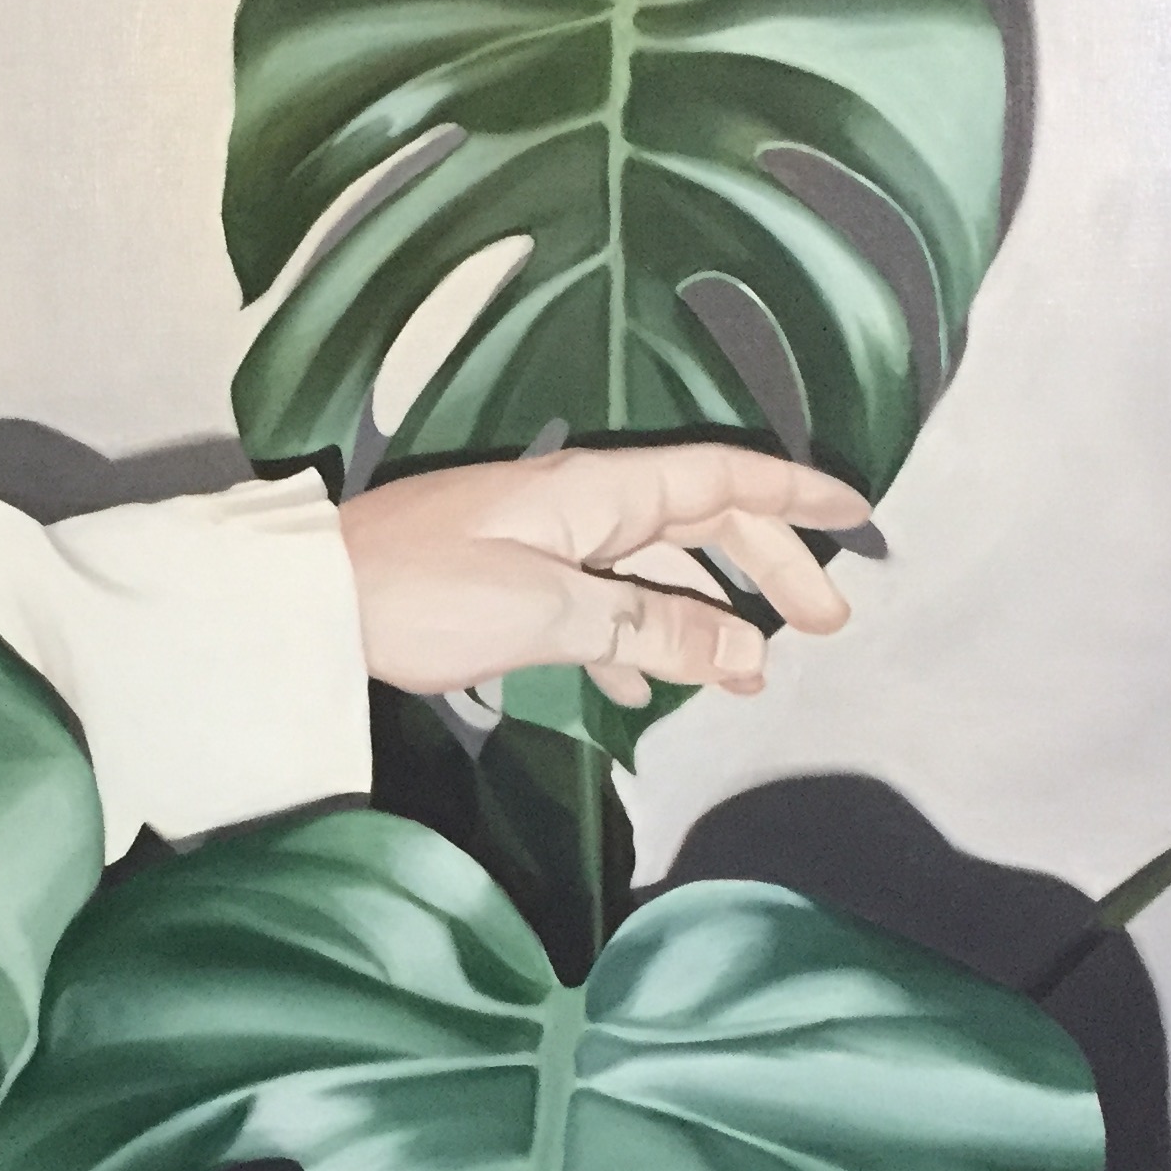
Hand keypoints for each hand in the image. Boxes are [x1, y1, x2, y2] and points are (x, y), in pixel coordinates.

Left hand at [337, 444, 876, 705]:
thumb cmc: (422, 594)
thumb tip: (742, 651)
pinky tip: (650, 690)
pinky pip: (600, 605)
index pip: (722, 479)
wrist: (313, 605)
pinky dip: (637, 641)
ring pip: (653, 569)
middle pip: (699, 523)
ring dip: (707, 616)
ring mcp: (544, 542)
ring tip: (752, 675)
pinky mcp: (511, 585)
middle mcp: (579, 504)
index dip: (793, 497)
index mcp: (596, 491)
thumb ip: (651, 627)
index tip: (857, 514)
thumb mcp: (550, 613)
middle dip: (768, 569)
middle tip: (825, 626)